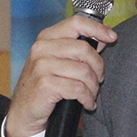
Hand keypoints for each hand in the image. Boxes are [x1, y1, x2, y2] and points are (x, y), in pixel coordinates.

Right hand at [5, 14, 115, 136]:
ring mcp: (42, 66)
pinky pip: (78, 89)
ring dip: (93, 86)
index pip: (76, 23)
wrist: (24, 112)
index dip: (97, 28)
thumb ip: (76, 49)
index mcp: (46, 38)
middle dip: (98, 67)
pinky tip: (87, 103)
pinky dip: (87, 98)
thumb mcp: (56, 62)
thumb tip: (102, 39)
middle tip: (99, 79)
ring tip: (91, 94)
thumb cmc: (44, 86)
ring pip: (83, 71)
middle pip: (84, 49)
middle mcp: (42, 48)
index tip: (112, 37)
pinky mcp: (45, 84)